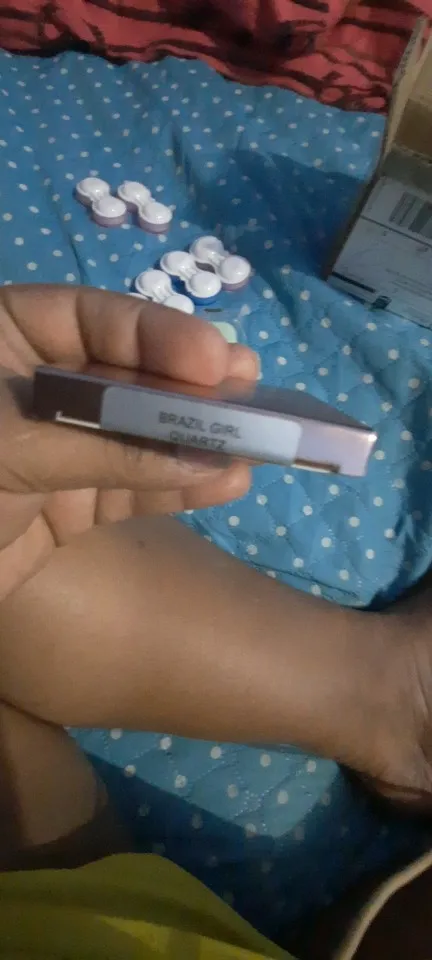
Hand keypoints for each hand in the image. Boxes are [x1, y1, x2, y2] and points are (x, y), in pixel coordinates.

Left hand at [0, 285, 257, 600]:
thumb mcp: (7, 448)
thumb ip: (101, 447)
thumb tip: (203, 451)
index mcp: (6, 337)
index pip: (92, 318)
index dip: (157, 335)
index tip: (214, 359)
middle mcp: (41, 385)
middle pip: (129, 374)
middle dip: (189, 386)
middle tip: (251, 388)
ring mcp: (62, 447)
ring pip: (142, 435)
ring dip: (199, 438)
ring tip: (260, 437)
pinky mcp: (75, 505)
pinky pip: (136, 489)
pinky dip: (181, 488)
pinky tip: (228, 482)